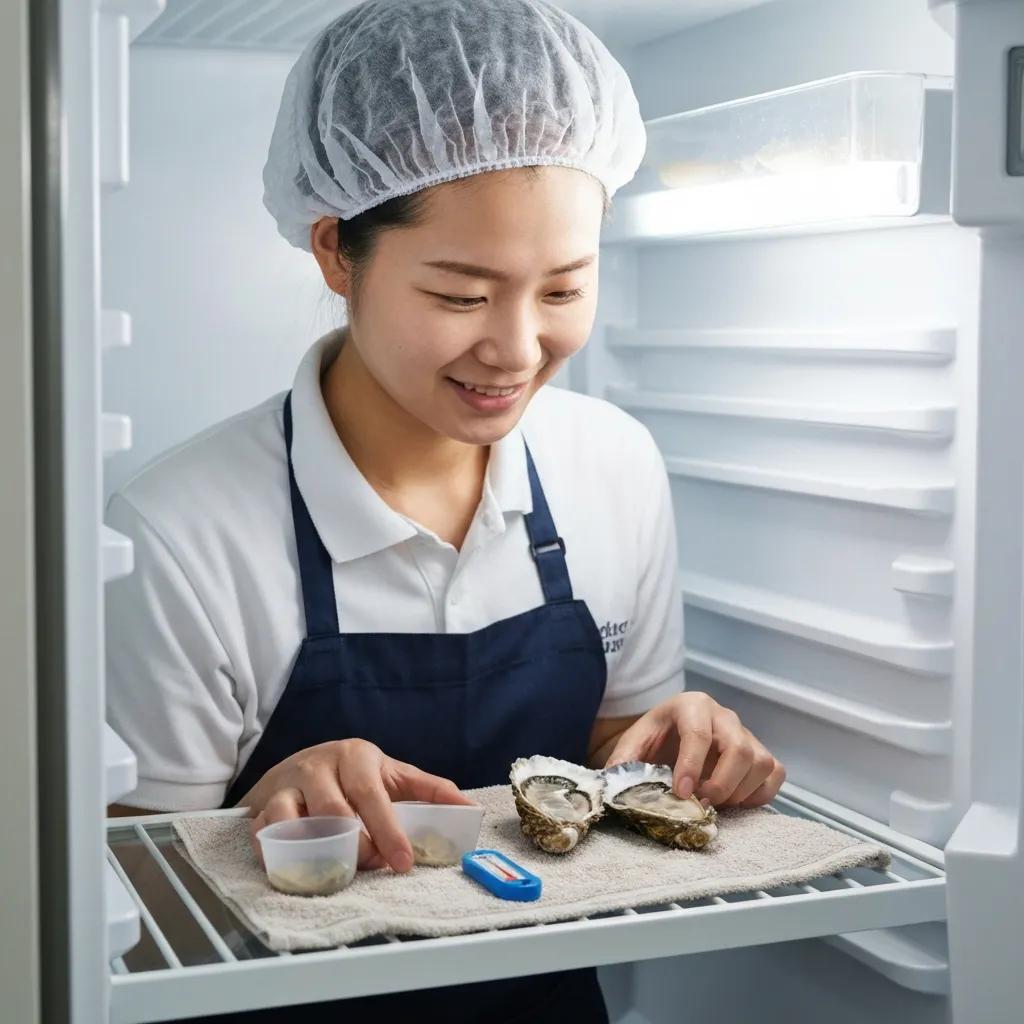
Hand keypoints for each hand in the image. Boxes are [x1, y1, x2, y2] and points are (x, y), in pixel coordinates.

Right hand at [237, 739, 476, 871]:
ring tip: (337, 869)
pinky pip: (265, 832)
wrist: (299, 765)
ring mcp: (286, 785)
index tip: (404, 863)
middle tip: (371, 866)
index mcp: (356, 756)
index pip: (372, 795)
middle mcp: (318, 766)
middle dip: (356, 846)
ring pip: (295, 820)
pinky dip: (277, 852)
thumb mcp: (393, 775)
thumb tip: (471, 810)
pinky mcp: (262, 805)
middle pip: (334, 811)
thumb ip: (430, 791)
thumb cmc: (354, 775)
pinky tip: (295, 866)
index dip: (388, 830)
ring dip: (318, 852)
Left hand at [606, 692, 784, 807]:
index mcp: (691, 705)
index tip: (681, 793)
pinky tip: (735, 801)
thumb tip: (616, 786)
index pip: (699, 733)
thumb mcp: (632, 745)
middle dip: (721, 783)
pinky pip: (774, 773)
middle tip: (700, 803)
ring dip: (740, 791)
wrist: (667, 737)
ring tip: (714, 802)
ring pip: (761, 762)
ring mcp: (745, 733)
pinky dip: (759, 794)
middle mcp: (723, 716)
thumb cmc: (652, 740)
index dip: (691, 766)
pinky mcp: (759, 752)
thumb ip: (623, 763)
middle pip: (740, 748)